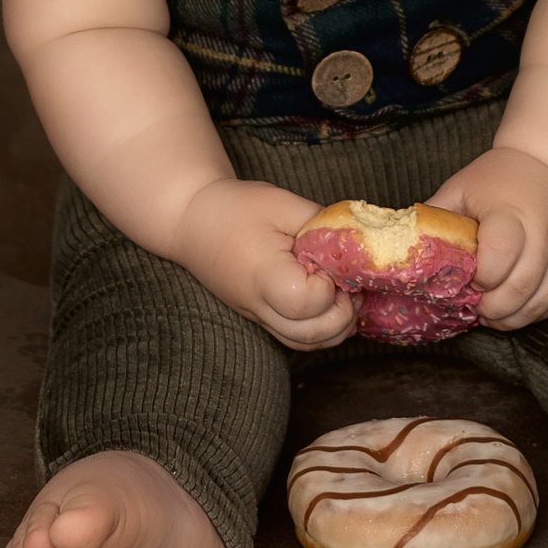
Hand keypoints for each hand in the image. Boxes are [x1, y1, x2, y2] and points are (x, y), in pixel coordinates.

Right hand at [170, 178, 357, 348]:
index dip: (330, 285)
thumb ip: (321, 223)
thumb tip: (356, 243)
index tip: (330, 262)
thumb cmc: (235, 209)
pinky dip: (321, 328)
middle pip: (310, 335)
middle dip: (343, 314)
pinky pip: (296, 337)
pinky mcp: (261, 318)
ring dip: (336, 327)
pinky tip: (330, 301)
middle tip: (349, 283)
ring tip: (344, 293)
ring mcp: (258, 316)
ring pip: (305, 344)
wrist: (191, 221)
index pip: (307, 302)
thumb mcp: (282, 203)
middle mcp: (259, 305)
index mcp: (263, 274)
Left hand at [427, 146, 547, 329]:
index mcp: (510, 210)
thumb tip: (398, 248)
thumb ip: (434, 217)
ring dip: (512, 318)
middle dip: (493, 308)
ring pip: (540, 302)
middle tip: (475, 307)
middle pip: (520, 287)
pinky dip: (532, 314)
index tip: (468, 278)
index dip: (480, 277)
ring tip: (491, 315)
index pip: (500, 254)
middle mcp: (543, 232)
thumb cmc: (497, 179)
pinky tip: (512, 310)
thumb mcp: (462, 187)